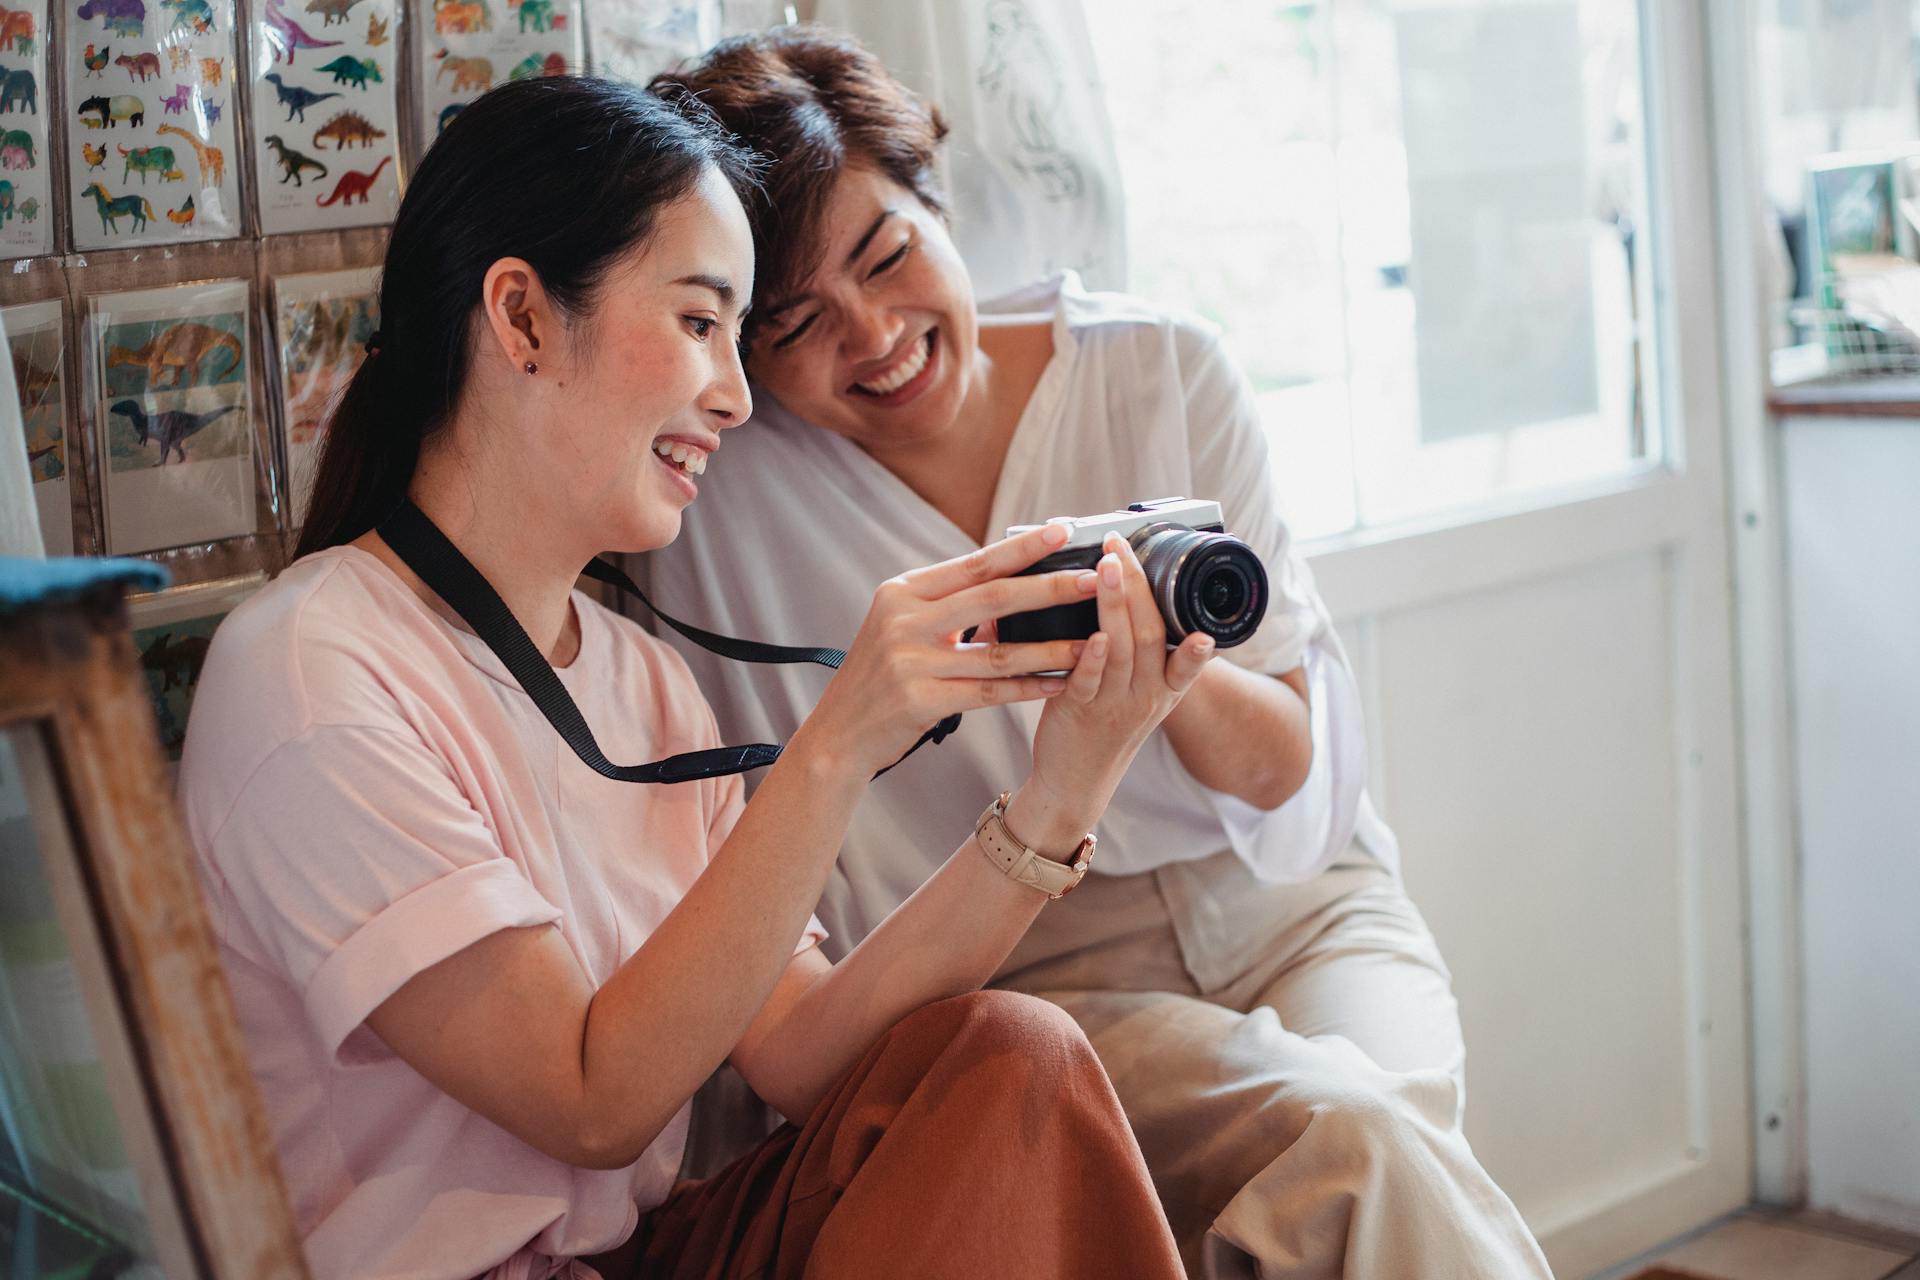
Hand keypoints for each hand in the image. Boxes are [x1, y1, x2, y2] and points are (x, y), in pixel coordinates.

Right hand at [798, 523, 1100, 778]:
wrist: (839, 734)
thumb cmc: (880, 677)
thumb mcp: (902, 627)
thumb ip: (948, 605)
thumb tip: (1012, 580)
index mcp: (903, 592)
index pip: (974, 563)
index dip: (1022, 548)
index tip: (1063, 531)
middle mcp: (904, 620)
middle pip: (992, 598)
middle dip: (1049, 588)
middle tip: (1094, 579)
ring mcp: (910, 661)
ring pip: (999, 652)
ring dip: (1052, 647)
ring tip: (1094, 641)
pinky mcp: (920, 700)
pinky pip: (990, 693)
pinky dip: (1029, 688)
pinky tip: (1061, 683)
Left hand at [1020, 533, 1213, 833]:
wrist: (1076, 781)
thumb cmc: (1106, 726)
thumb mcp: (1142, 695)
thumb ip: (1146, 653)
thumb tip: (1132, 588)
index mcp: (1164, 690)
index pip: (1188, 664)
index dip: (1196, 645)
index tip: (1204, 626)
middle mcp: (1144, 697)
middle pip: (1149, 637)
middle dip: (1138, 587)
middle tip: (1121, 548)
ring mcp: (1111, 705)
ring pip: (1120, 651)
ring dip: (1114, 606)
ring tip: (1107, 568)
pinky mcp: (1076, 712)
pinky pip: (1086, 682)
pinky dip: (1090, 658)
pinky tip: (1092, 635)